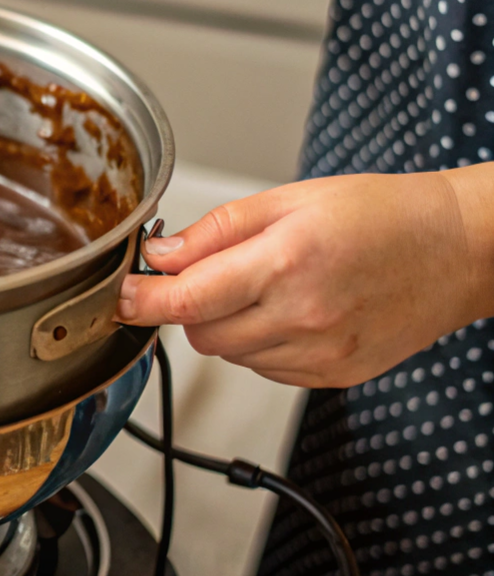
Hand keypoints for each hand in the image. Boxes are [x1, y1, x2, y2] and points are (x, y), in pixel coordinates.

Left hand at [118, 171, 493, 387]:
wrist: (455, 250)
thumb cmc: (378, 214)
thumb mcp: (288, 200)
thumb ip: (216, 231)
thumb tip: (161, 255)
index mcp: (286, 262)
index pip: (188, 299)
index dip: (142, 301)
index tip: (120, 298)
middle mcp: (303, 315)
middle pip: (201, 332)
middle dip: (189, 306)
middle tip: (210, 273)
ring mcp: (322, 352)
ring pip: (231, 354)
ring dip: (225, 324)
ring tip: (264, 285)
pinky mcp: (336, 375)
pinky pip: (268, 368)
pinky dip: (259, 343)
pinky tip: (287, 310)